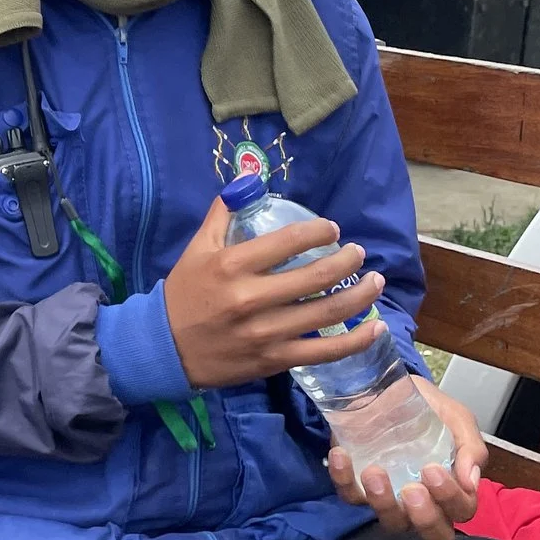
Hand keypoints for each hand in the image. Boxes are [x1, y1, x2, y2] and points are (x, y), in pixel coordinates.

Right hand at [163, 197, 384, 388]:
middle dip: (347, 260)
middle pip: (316, 277)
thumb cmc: (184, 294)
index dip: (318, 231)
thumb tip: (248, 180)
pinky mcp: (274, 359)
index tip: (331, 229)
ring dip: (360, 294)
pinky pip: (324, 352)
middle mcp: (251, 299)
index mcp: (232, 266)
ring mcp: (266, 332)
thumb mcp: (197, 249)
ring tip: (375, 281)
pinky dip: (355, 341)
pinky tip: (375, 328)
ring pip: (327, 313)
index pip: (289, 241)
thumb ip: (223, 214)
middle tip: (358, 253)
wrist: (164, 348)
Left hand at [327, 379, 486, 539]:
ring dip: (383, 503)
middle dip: (424, 518)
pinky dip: (344, 480)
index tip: (433, 469)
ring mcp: (390, 499)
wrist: (394, 389)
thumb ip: (471, 449)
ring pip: (391, 523)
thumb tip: (470, 481)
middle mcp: (424, 503)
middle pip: (433, 536)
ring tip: (374, 472)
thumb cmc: (432, 412)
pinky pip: (351, 497)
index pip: (461, 511)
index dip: (450, 499)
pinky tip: (342, 455)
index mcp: (452, 490)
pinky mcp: (359, 487)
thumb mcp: (458, 421)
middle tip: (412, 488)